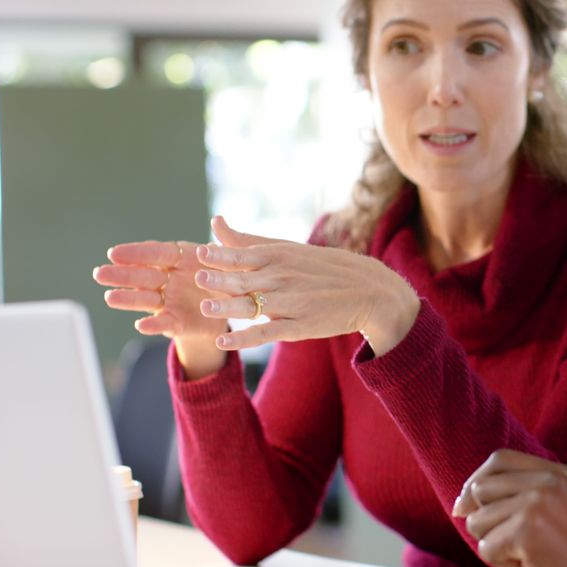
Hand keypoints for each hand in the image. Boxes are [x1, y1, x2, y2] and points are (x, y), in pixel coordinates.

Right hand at [94, 239, 231, 377]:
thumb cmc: (228, 277)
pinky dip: (154, 325)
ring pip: (146, 299)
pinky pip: (164, 323)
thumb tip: (218, 220)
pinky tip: (140, 325)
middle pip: (144, 276)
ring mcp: (171, 301)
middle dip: (123, 275)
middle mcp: (170, 279)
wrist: (235, 310)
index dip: (137, 254)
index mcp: (182, 259)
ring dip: (129, 299)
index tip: (114, 253)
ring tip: (110, 297)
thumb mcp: (231, 260)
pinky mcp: (177, 322)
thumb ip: (225, 242)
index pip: (157, 253)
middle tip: (100, 273)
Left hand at [193, 216, 420, 355]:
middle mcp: (283, 279)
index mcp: (279, 257)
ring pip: (253, 306)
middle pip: (246, 279)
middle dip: (221, 279)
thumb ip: (248, 240)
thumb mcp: (287, 249)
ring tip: (206, 308)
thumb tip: (215, 222)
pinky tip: (223, 343)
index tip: (198, 253)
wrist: (368, 291)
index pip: (244, 255)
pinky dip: (244, 339)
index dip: (221, 255)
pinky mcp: (299, 327)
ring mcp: (291, 304)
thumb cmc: (323, 268)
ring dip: (229, 307)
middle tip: (198, 277)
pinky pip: (266, 334)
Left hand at [453, 450, 566, 566]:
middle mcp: (551, 480)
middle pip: (482, 488)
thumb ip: (526, 494)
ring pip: (478, 521)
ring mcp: (539, 502)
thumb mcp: (563, 512)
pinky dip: (503, 565)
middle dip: (484, 521)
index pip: (501, 459)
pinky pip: (486, 548)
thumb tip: (463, 504)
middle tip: (511, 545)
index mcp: (563, 473)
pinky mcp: (527, 529)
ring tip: (527, 557)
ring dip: (495, 546)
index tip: (464, 506)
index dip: (476, 480)